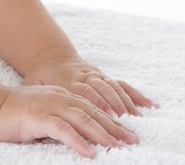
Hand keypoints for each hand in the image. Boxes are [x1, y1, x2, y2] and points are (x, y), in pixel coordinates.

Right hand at [0, 85, 138, 158]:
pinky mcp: (39, 117)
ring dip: (103, 134)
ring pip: (82, 119)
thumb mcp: (44, 112)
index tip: (127, 132)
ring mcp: (49, 105)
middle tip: (132, 140)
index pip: (92, 107)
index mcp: (61, 95)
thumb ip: (61, 118)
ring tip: (117, 147)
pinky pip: (63, 129)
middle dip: (114, 127)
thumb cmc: (16, 113)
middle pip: (93, 112)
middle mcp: (59, 97)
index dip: (111, 120)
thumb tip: (82, 134)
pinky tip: (90, 152)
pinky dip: (78, 141)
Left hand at [22, 54, 159, 117]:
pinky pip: (122, 84)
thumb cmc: (38, 75)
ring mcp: (96, 75)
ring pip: (115, 88)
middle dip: (117, 111)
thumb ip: (38, 95)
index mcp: (68, 80)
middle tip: (128, 129)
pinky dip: (137, 94)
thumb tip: (37, 110)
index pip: (85, 95)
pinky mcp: (104, 75)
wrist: (47, 55)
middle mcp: (85, 76)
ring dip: (128, 105)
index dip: (98, 108)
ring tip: (138, 122)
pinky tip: (152, 106)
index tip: (108, 121)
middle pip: (104, 94)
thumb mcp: (32, 83)